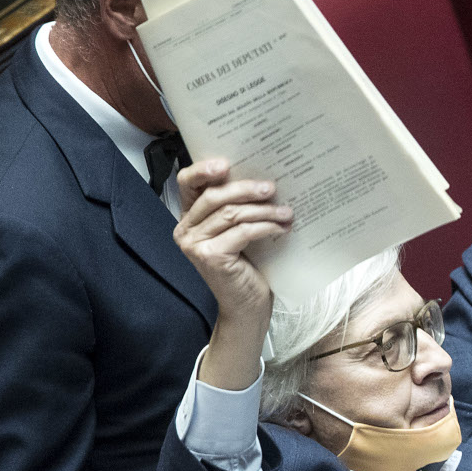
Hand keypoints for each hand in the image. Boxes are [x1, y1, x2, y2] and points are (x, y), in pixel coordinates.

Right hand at [174, 160, 289, 390]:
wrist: (247, 307)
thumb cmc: (246, 267)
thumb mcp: (238, 232)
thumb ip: (236, 208)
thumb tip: (261, 179)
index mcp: (189, 218)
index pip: (188, 183)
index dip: (204, 169)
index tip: (228, 163)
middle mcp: (185, 230)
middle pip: (215, 196)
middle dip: (246, 189)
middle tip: (273, 188)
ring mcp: (194, 244)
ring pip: (232, 213)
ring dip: (264, 210)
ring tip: (286, 212)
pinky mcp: (210, 257)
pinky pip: (243, 232)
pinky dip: (266, 227)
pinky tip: (283, 229)